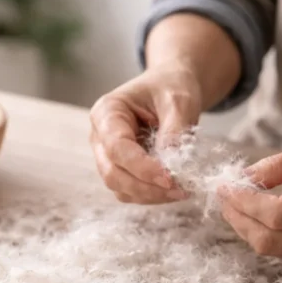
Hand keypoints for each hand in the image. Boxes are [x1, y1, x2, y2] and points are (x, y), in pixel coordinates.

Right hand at [89, 63, 202, 203]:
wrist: (170, 87)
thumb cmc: (171, 87)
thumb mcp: (179, 100)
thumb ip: (174, 130)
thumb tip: (171, 165)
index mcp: (107, 112)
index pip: (117, 148)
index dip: (142, 167)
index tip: (170, 179)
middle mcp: (99, 136)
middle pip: (112, 173)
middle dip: (146, 187)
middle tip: (180, 191)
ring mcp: (106, 155)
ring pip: (119, 187)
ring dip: (149, 195)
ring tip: (181, 191)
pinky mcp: (119, 169)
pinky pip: (129, 191)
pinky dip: (150, 195)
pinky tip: (173, 190)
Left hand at [217, 137, 281, 262]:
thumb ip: (276, 166)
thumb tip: (240, 179)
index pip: (278, 215)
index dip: (245, 203)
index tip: (226, 186)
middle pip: (269, 240)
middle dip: (238, 218)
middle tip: (225, 195)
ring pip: (271, 249)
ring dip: (245, 227)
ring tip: (235, 202)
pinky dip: (262, 233)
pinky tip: (256, 213)